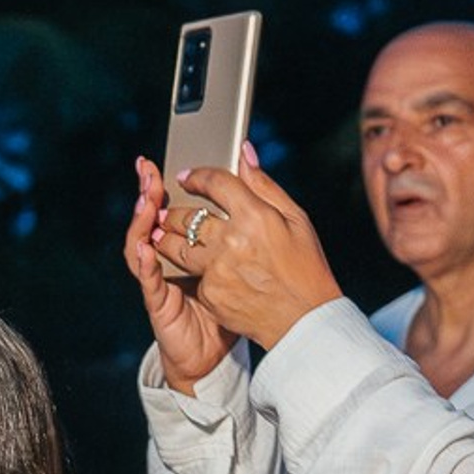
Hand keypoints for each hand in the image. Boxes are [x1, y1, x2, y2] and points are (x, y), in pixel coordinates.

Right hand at [125, 158, 233, 391]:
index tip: (158, 163)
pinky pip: (146, 277)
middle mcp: (167, 258)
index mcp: (188, 244)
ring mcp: (159, 279)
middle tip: (148, 172)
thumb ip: (244, 214)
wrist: (217, 354)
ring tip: (146, 199)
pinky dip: (143, 259)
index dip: (160, 184)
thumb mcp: (246, 254)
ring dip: (141, 219)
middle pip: (151, 219)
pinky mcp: (157, 300)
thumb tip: (246, 163)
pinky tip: (145, 243)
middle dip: (147, 193)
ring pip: (141, 242)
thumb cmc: (233, 306)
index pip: (169, 206)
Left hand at [149, 148, 341, 350]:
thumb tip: (244, 152)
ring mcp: (217, 270)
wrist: (304, 321)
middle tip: (171, 210)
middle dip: (174, 211)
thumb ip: (264, 185)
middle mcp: (231, 241)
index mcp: (255, 216)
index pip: (215, 183)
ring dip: (167, 237)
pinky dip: (193, 269)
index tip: (188, 176)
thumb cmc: (305, 267)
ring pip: (176, 246)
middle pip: (186, 216)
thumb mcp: (296, 219)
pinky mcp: (209, 293)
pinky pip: (191, 274)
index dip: (197, 176)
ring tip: (167, 233)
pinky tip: (198, 266)